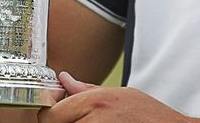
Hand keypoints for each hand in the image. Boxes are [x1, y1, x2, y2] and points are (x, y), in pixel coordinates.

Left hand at [37, 72, 198, 122]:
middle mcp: (92, 120)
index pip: (50, 114)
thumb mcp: (120, 93)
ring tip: (92, 122)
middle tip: (78, 118)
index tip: (56, 110)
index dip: (51, 113)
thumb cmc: (149, 116)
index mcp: (94, 102)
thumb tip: (65, 80)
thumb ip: (87, 90)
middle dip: (62, 122)